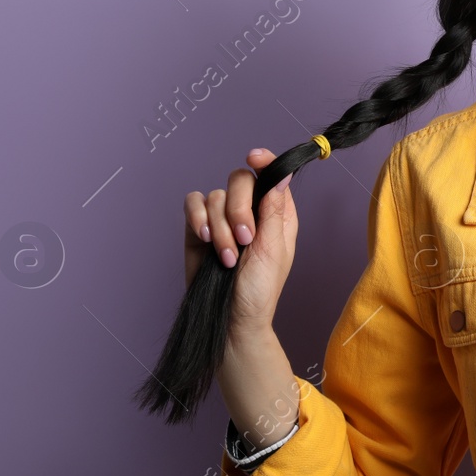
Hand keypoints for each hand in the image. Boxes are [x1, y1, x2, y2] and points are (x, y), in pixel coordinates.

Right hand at [183, 148, 299, 335]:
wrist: (230, 317)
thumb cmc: (259, 290)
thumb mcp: (274, 249)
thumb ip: (274, 210)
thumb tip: (282, 174)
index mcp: (275, 213)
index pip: (269, 175)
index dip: (264, 161)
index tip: (254, 157)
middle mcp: (249, 211)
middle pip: (239, 180)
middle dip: (239, 208)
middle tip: (244, 238)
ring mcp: (221, 218)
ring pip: (214, 196)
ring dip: (221, 228)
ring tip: (228, 257)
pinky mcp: (198, 228)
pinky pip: (193, 205)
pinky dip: (198, 219)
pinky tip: (205, 239)